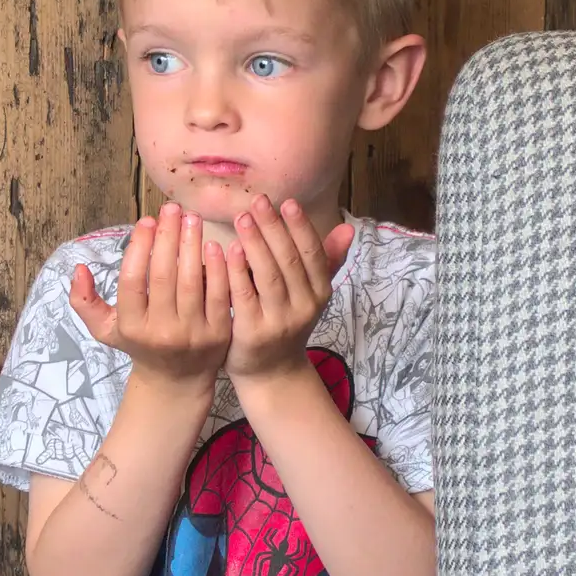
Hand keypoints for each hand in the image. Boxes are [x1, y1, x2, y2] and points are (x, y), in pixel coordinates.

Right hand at [70, 202, 230, 389]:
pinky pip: (219, 295)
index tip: (146, 220)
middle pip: (163, 276)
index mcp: (131, 326)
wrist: (176, 382)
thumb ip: (84, 301)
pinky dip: (217, 268)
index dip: (139, 247)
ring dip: (192, 245)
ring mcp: (191, 335)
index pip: (132, 280)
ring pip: (191, 281)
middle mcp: (160, 332)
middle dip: (168, 237)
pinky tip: (214, 245)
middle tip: (172, 209)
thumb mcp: (105, 329)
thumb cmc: (139, 345)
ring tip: (192, 218)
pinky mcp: (217, 335)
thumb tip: (78, 269)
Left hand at [225, 196, 353, 381]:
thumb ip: (325, 260)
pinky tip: (228, 250)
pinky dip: (237, 271)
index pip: (312, 254)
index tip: (287, 202)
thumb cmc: (286, 323)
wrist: (272, 374)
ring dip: (256, 244)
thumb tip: (347, 227)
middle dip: (274, 228)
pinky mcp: (253, 333)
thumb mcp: (310, 294)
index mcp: (319, 293)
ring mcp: (279, 321)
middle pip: (290, 261)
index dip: (300, 227)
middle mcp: (304, 307)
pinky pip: (245, 296)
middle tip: (258, 202)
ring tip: (242, 218)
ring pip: (269, 276)